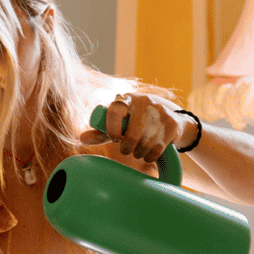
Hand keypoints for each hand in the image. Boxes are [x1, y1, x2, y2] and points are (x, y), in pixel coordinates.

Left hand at [79, 92, 193, 164]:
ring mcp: (160, 111)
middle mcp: (143, 101)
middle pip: (132, 133)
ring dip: (139, 153)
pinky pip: (158, 148)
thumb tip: (81, 139)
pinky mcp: (172, 123)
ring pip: (145, 143)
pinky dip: (151, 155)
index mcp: (127, 99)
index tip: (115, 139)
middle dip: (127, 147)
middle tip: (126, 149)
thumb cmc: (138, 122)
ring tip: (138, 151)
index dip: (112, 128)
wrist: (172, 119)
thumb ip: (102, 131)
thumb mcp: (121, 124)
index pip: (115, 109)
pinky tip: (150, 153)